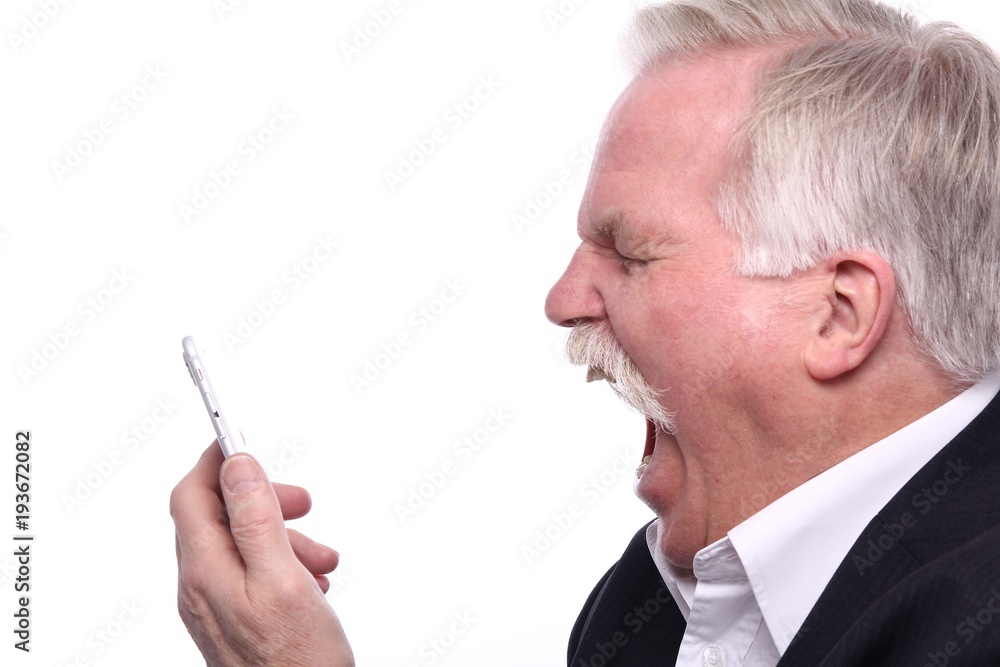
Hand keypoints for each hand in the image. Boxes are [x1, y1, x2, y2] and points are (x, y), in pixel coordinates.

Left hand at [170, 443, 353, 665]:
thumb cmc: (297, 662)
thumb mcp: (283, 579)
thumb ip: (256, 518)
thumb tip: (237, 465)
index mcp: (206, 571)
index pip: (191, 494)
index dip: (217, 461)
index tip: (244, 439)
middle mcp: (201, 587)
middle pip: (217, 516)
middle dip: (263, 500)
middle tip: (302, 501)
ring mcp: (215, 607)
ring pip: (241, 545)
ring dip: (283, 536)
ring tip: (322, 556)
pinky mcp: (233, 620)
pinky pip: (251, 574)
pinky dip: (283, 564)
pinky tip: (312, 581)